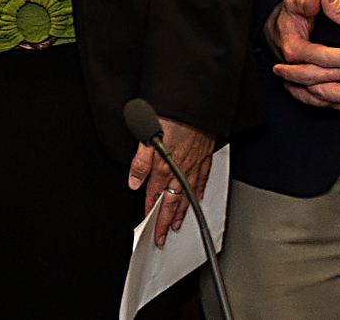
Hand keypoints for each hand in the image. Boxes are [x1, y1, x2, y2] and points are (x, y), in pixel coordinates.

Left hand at [125, 118, 214, 245]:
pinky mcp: (205, 154)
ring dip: (182, 211)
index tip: (147, 221)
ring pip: (188, 193)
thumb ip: (141, 161)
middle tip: (162, 236)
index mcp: (165, 164)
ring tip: (177, 224)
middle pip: (172, 200)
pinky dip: (200, 190)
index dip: (150, 208)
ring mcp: (195, 162)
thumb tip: (134, 181)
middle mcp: (181, 167)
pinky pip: (203, 178)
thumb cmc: (172, 114)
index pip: (155, 193)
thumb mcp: (146, 135)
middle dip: (165, 220)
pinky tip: (198, 197)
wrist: (196, 103)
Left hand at [266, 0, 339, 111]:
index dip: (294, 70)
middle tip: (283, 79)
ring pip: (335, 103)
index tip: (280, 66)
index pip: (314, 72)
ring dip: (314, 98)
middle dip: (298, 85)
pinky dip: (337, 106)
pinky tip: (330, 103)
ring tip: (299, 91)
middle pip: (320, 90)